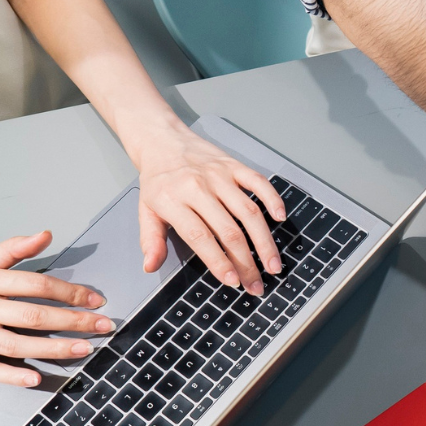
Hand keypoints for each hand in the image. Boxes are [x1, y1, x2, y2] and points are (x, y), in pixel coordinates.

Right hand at [0, 232, 112, 386]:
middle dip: (72, 321)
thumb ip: (13, 249)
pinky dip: (12, 376)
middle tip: (102, 326)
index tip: (94, 300)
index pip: (34, 283)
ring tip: (83, 348)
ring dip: (53, 348)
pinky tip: (35, 377)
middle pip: (30, 315)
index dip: (68, 292)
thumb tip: (46, 235)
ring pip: (15, 344)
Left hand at [131, 120, 285, 295]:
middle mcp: (198, 187)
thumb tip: (150, 266)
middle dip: (246, 262)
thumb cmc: (158, 180)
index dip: (219, 261)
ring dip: (264, 241)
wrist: (162, 140)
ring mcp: (219, 175)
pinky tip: (280, 218)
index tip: (232, 281)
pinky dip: (272, 199)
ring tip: (272, 264)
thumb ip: (151, 240)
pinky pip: (259, 183)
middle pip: (229, 230)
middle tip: (256, 284)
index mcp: (173, 201)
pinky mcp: (234, 165)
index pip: (200, 237)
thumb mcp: (145, 210)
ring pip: (248, 212)